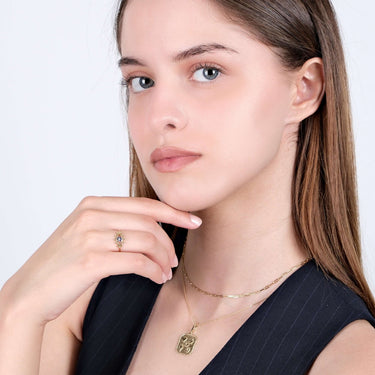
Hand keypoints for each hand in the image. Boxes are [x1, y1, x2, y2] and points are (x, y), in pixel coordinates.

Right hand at [0, 196, 201, 324]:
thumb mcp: (85, 231)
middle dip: (169, 242)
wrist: (29, 291)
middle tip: (175, 259)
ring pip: (147, 241)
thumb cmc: (62, 263)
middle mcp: (92, 215)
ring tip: (166, 271)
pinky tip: (157, 278)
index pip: (144, 204)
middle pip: (149, 222)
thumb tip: (153, 225)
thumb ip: (113, 222)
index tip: (193, 220)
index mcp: (92, 204)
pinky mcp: (92, 261)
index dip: (173, 212)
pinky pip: (138, 262)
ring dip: (163, 259)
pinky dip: (154, 270)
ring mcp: (90, 237)